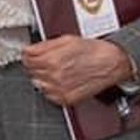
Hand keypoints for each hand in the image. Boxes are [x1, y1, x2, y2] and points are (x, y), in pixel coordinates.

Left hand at [21, 35, 135, 106]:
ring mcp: (60, 89)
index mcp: (52, 60)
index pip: (26, 58)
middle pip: (30, 70)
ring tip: (56, 70)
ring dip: (42, 77)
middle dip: (36, 64)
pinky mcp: (66, 99)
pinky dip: (51, 88)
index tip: (31, 53)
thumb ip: (43, 45)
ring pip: (37, 83)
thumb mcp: (66, 40)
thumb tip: (28, 49)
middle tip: (46, 60)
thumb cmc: (94, 51)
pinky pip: (48, 95)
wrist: (113, 63)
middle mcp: (54, 76)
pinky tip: (60, 80)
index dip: (28, 54)